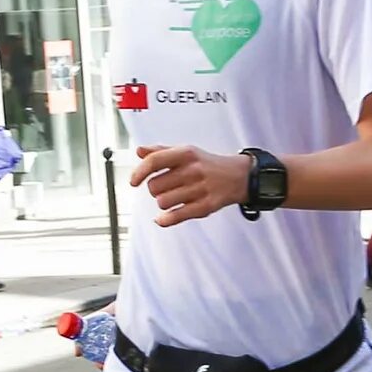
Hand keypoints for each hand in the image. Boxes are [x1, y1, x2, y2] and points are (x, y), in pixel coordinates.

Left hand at [134, 145, 249, 225]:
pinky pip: (175, 217)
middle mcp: (193, 170)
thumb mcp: (186, 152)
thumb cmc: (207, 164)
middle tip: (166, 187)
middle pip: (155, 186)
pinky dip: (165, 220)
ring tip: (174, 198)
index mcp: (186, 153)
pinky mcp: (205, 207)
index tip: (133, 182)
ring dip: (164, 203)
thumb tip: (139, 151)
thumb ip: (161, 151)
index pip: (154, 161)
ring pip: (163, 202)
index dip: (139, 172)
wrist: (238, 176)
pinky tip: (163, 218)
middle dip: (155, 189)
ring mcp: (200, 189)